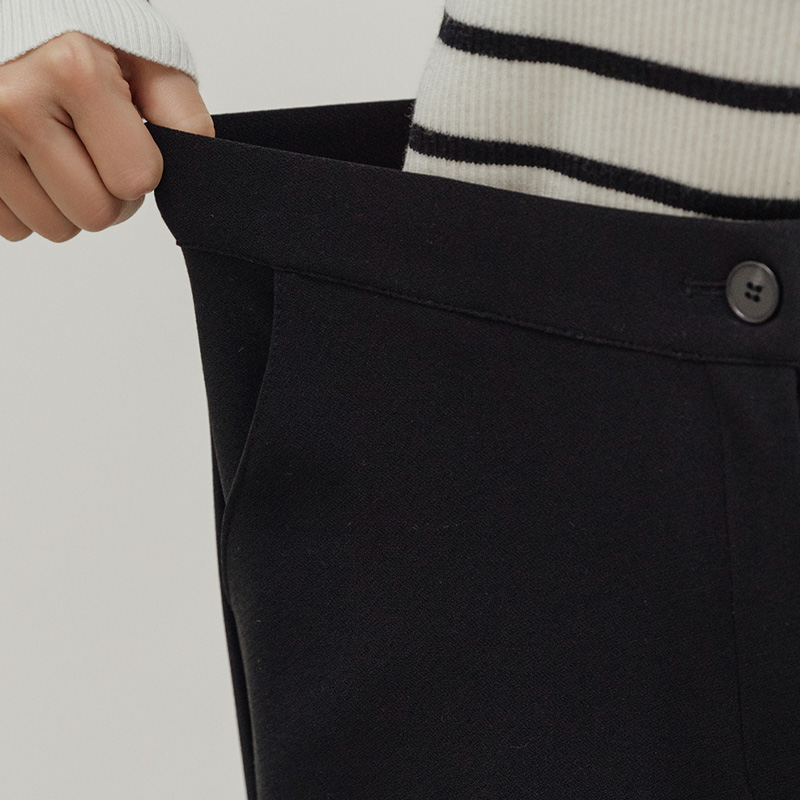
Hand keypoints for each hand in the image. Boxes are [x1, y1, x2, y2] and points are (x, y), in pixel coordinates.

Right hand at [0, 31, 214, 242]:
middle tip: (99, 154)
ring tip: (64, 154)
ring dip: (70, 204)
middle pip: (96, 215)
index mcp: (73, 70)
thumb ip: (183, 115)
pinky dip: (31, 206)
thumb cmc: (82, 35)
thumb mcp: (147, 57)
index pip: (135, 180)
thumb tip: (197, 171)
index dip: (143, 170)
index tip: (131, 142)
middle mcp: (15, 102)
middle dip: (111, 196)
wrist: (14, 15)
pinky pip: (13, 228)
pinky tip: (32, 164)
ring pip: (54, 228)